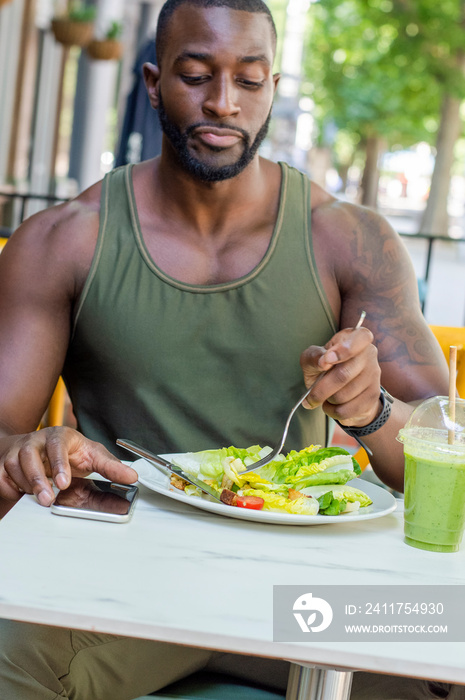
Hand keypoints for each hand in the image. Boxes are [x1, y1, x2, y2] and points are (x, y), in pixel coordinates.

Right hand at [0, 427, 137, 506]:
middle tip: (49, 499)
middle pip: (31, 456)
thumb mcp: (91, 456)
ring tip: (41, 498)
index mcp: (59, 436)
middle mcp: (36, 441)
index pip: (57, 444)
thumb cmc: (67, 452)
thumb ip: (110, 467)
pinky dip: (10, 487)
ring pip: (14, 466)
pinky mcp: (4, 464)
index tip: (64, 482)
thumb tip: (132, 476)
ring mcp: (18, 452)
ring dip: (27, 484)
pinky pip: (2, 476)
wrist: (36, 448)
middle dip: (39, 479)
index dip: (60, 463)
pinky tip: (22, 493)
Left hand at [299, 325, 381, 426]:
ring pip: (344, 395)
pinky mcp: (373, 396)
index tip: (326, 360)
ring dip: (327, 400)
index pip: (361, 337)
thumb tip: (323, 362)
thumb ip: (315, 356)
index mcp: (355, 338)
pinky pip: (348, 409)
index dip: (344, 350)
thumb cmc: (324, 368)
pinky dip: (333, 411)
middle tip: (310, 396)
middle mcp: (369, 354)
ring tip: (324, 397)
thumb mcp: (313, 358)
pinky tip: (331, 406)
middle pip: (344, 374)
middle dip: (321, 389)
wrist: (340, 391)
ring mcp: (374, 375)